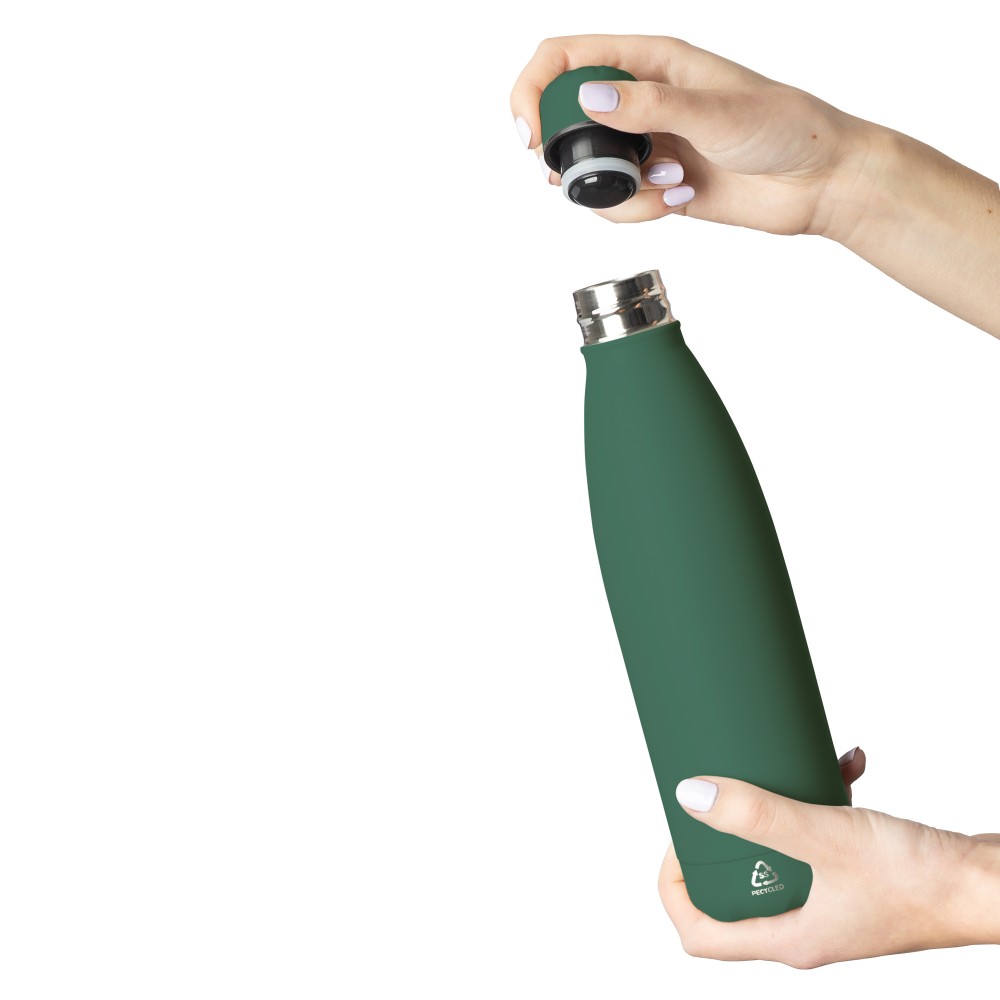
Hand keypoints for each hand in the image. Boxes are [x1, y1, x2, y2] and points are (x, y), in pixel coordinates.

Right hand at [509, 35, 873, 236]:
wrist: (817, 182)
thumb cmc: (783, 128)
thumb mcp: (713, 110)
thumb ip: (648, 104)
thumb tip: (588, 97)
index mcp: (651, 61)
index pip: (564, 59)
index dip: (535, 91)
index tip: (533, 135)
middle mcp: (641, 100)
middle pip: (565, 120)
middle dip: (571, 156)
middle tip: (602, 174)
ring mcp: (646, 144)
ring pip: (588, 170)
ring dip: (615, 190)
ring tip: (666, 183)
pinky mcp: (655, 184)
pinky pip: (616, 203)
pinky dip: (637, 211)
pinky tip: (678, 197)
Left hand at [659, 747, 999, 966]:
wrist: (989, 882)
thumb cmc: (919, 878)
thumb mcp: (823, 836)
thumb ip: (757, 815)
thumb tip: (691, 796)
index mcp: (788, 938)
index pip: (701, 935)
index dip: (674, 889)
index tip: (679, 839)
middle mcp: (805, 926)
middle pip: (732, 889)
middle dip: (724, 837)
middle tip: (724, 795)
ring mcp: (831, 901)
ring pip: (777, 853)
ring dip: (777, 805)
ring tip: (784, 768)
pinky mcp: (855, 876)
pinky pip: (819, 836)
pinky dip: (821, 799)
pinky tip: (841, 765)